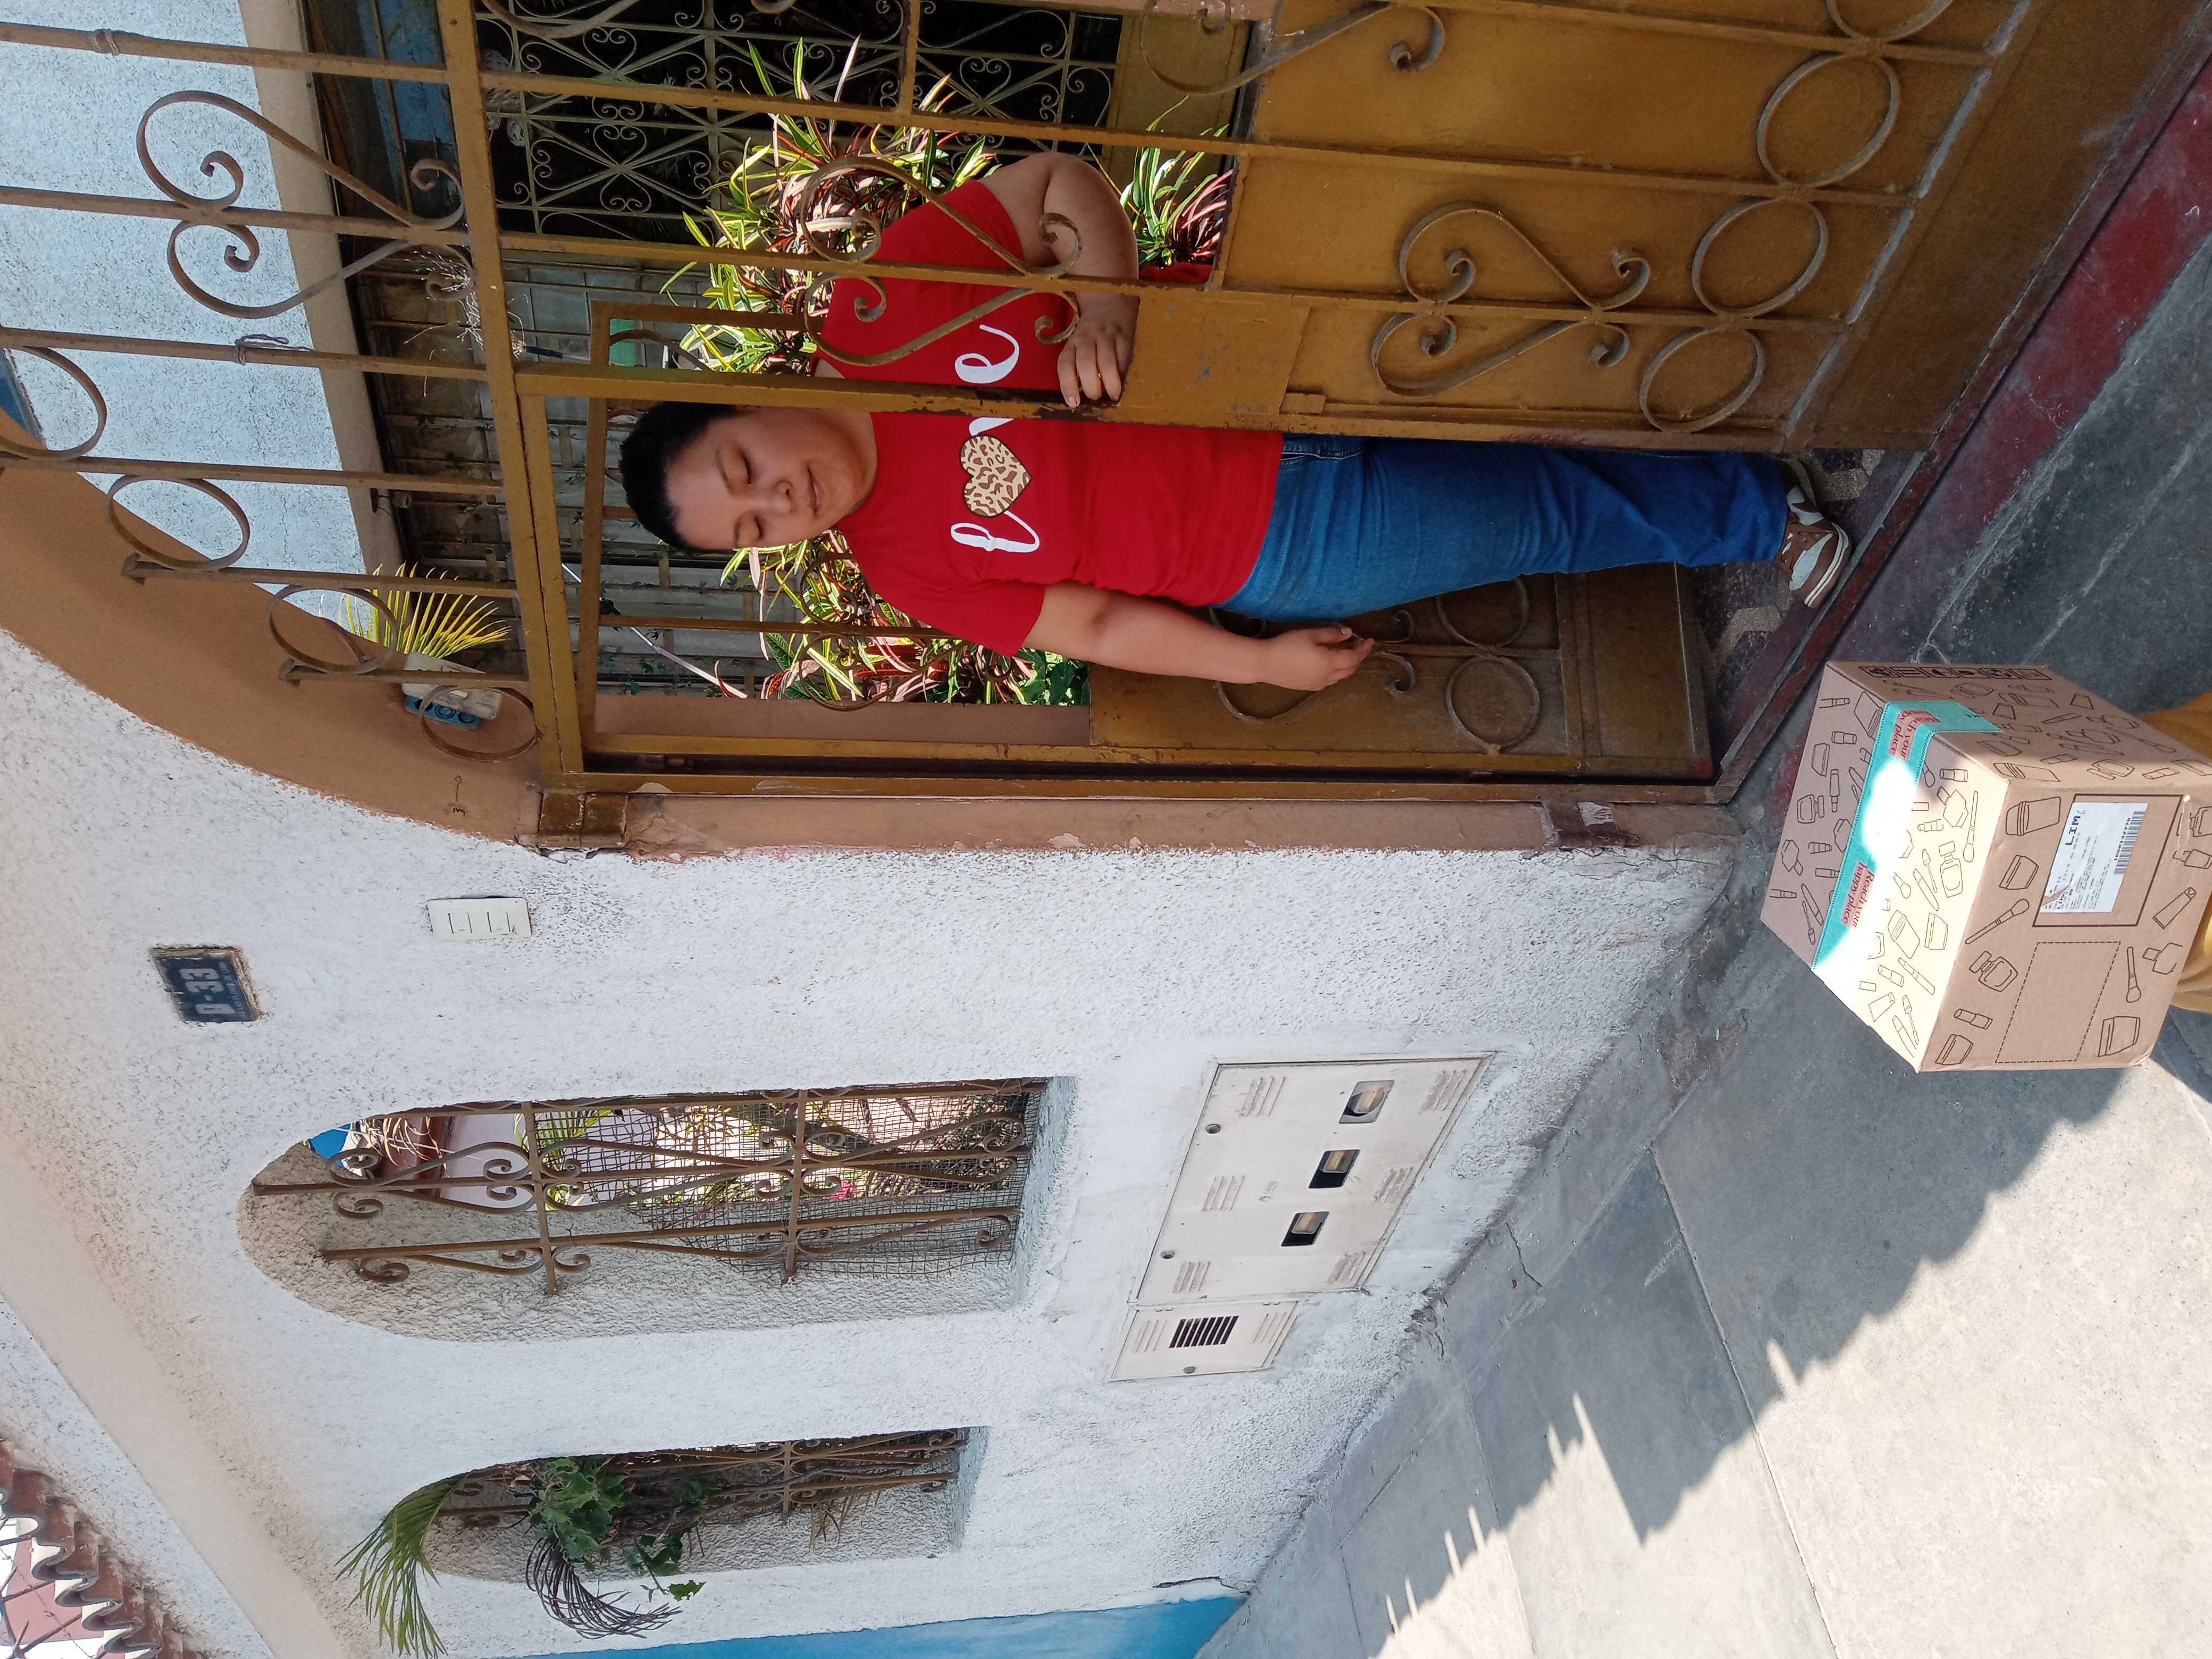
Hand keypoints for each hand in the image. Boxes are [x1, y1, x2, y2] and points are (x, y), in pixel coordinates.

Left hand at [1057, 293, 1137, 407]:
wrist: (1110, 302)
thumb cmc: (1091, 332)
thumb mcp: (1078, 343)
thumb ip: (1077, 365)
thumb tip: (1080, 393)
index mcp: (1073, 343)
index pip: (1065, 364)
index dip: (1067, 385)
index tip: (1073, 403)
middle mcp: (1087, 339)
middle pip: (1085, 364)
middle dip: (1091, 387)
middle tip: (1096, 397)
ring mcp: (1107, 337)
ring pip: (1106, 363)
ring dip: (1110, 383)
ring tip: (1113, 394)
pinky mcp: (1124, 336)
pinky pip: (1124, 358)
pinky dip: (1123, 374)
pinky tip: (1122, 381)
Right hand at [1254, 626, 1373, 690]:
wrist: (1265, 664)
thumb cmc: (1287, 646)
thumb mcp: (1310, 634)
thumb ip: (1332, 634)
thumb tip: (1349, 633)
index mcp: (1330, 663)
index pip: (1355, 657)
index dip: (1364, 648)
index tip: (1369, 640)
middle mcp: (1328, 677)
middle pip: (1350, 669)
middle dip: (1358, 657)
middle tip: (1358, 644)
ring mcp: (1318, 684)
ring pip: (1341, 677)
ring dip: (1348, 665)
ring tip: (1346, 653)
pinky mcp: (1309, 687)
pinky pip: (1330, 681)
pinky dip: (1337, 672)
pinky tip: (1330, 664)